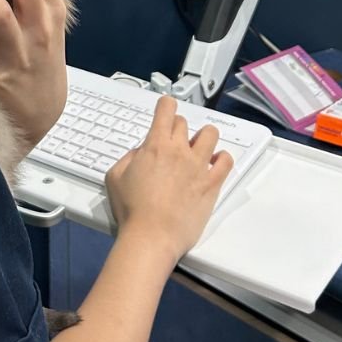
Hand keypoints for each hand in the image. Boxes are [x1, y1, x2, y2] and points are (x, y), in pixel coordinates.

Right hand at [104, 96, 233, 266]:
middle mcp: (179, 150)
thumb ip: (129, 158)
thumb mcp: (115, 177)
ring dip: (202, 137)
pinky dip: (221, 158)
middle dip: (177, 128)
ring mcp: (199, 166)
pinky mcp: (212, 183)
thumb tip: (141, 152)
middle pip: (184, 123)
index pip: (166, 110)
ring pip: (210, 134)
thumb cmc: (131, 210)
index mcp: (155, 146)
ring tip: (196, 150)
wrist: (152, 237)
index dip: (165, 105)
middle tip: (172, 142)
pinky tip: (213, 164)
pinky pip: (226, 160)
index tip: (166, 107)